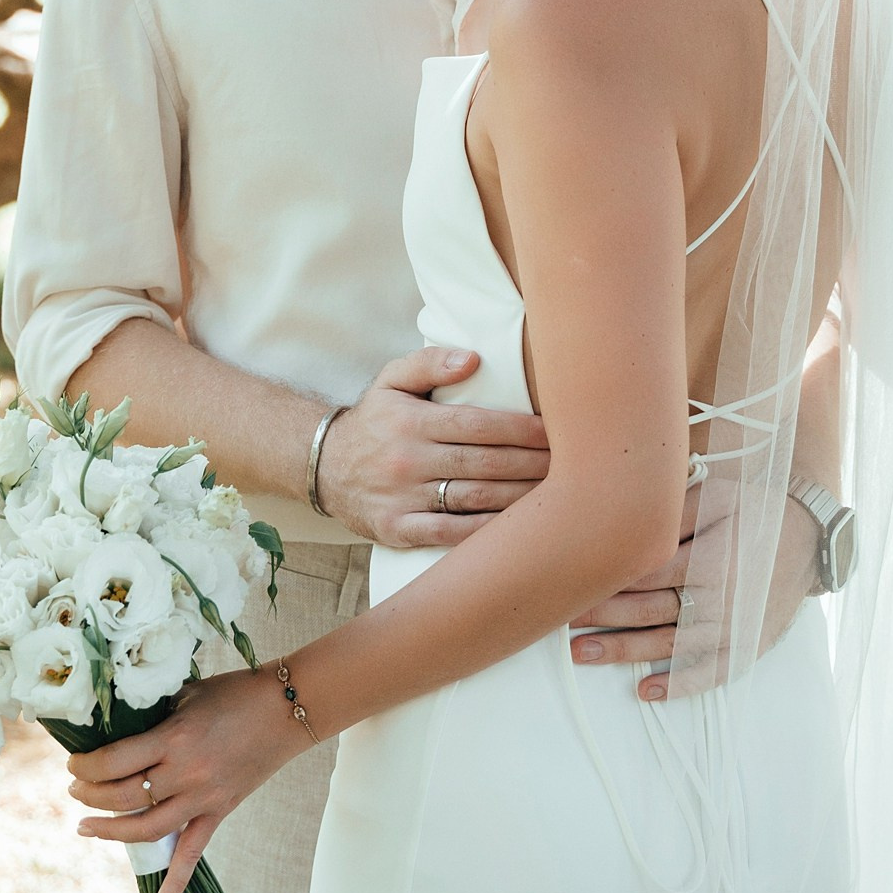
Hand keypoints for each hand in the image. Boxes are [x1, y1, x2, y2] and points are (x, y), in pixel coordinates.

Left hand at [65, 666, 307, 892]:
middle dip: (89, 794)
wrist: (286, 709)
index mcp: (174, 738)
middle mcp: (185, 773)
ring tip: (86, 826)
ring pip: (147, 829)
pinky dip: (177, 882)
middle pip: (123, 796)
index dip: (85, 766)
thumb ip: (153, 713)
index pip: (114, 762)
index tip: (73, 763)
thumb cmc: (235, 693)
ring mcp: (203, 797)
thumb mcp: (186, 693)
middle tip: (74, 787)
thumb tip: (116, 724)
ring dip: (111, 831)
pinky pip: (194, 853)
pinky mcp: (220, 811)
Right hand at [316, 347, 549, 547]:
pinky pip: (450, 533)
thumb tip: (473, 359)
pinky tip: (517, 528)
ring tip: (555, 494)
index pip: (477, 424)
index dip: (521, 429)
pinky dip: (486, 532)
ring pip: (474, 499)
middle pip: (484, 463)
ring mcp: (402, 498)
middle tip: (570, 464)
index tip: (555, 431)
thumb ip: (429, 363)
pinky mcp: (398, 529)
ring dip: (519, 498)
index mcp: (411, 421)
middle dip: (531, 464)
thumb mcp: (391, 380)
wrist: (322, 467)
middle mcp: (407, 460)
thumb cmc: (373, 421)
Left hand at [567, 475, 818, 699]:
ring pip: (670, 645)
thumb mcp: (718, 494)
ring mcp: (734, 627)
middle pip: (649, 611)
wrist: (811, 534)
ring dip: (624, 651)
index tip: (568, 581)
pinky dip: (680, 684)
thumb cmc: (757, 507)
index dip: (604, 579)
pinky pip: (712, 672)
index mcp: (710, 559)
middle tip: (559, 617)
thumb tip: (625, 519)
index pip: (644, 574)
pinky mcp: (748, 644)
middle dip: (601, 616)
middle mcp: (720, 599)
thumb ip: (673, 511)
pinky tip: (646, 692)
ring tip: (582, 654)